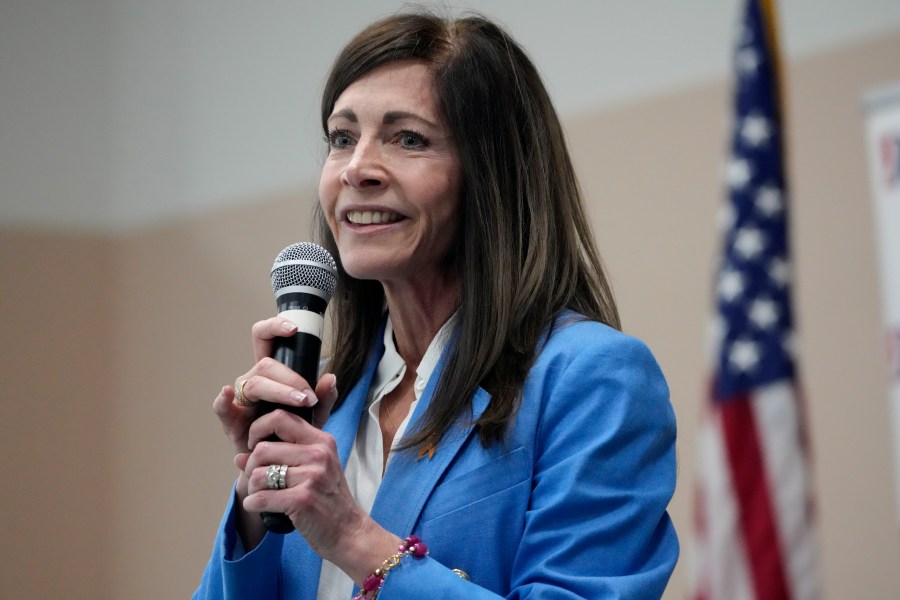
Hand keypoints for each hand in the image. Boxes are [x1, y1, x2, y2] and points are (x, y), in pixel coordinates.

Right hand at [212, 317, 337, 457]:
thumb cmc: (293, 432)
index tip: (293, 329)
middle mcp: (254, 380)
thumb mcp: (315, 415)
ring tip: (300, 402)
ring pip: (254, 383)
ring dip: (278, 391)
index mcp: (272, 372)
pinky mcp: (231, 419)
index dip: (274, 327)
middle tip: (309, 396)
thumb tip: (331, 378)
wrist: (279, 463)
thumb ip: (325, 398)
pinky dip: (222, 400)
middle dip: (290, 378)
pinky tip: (226, 394)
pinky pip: (222, 407)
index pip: (265, 339)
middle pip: (265, 364)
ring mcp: (240, 398)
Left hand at [239, 409, 400, 582]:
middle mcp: (318, 454)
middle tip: (256, 480)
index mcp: (321, 441)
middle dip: (250, 467)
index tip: (254, 446)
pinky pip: (260, 498)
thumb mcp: (312, 471)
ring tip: (260, 496)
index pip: (280, 417)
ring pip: (258, 474)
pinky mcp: (303, 500)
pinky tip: (259, 508)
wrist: (350, 532)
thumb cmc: (328, 501)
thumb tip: (239, 456)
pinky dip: (252, 504)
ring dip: (251, 488)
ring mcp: (312, 477)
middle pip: (262, 449)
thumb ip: (279, 457)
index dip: (258, 429)